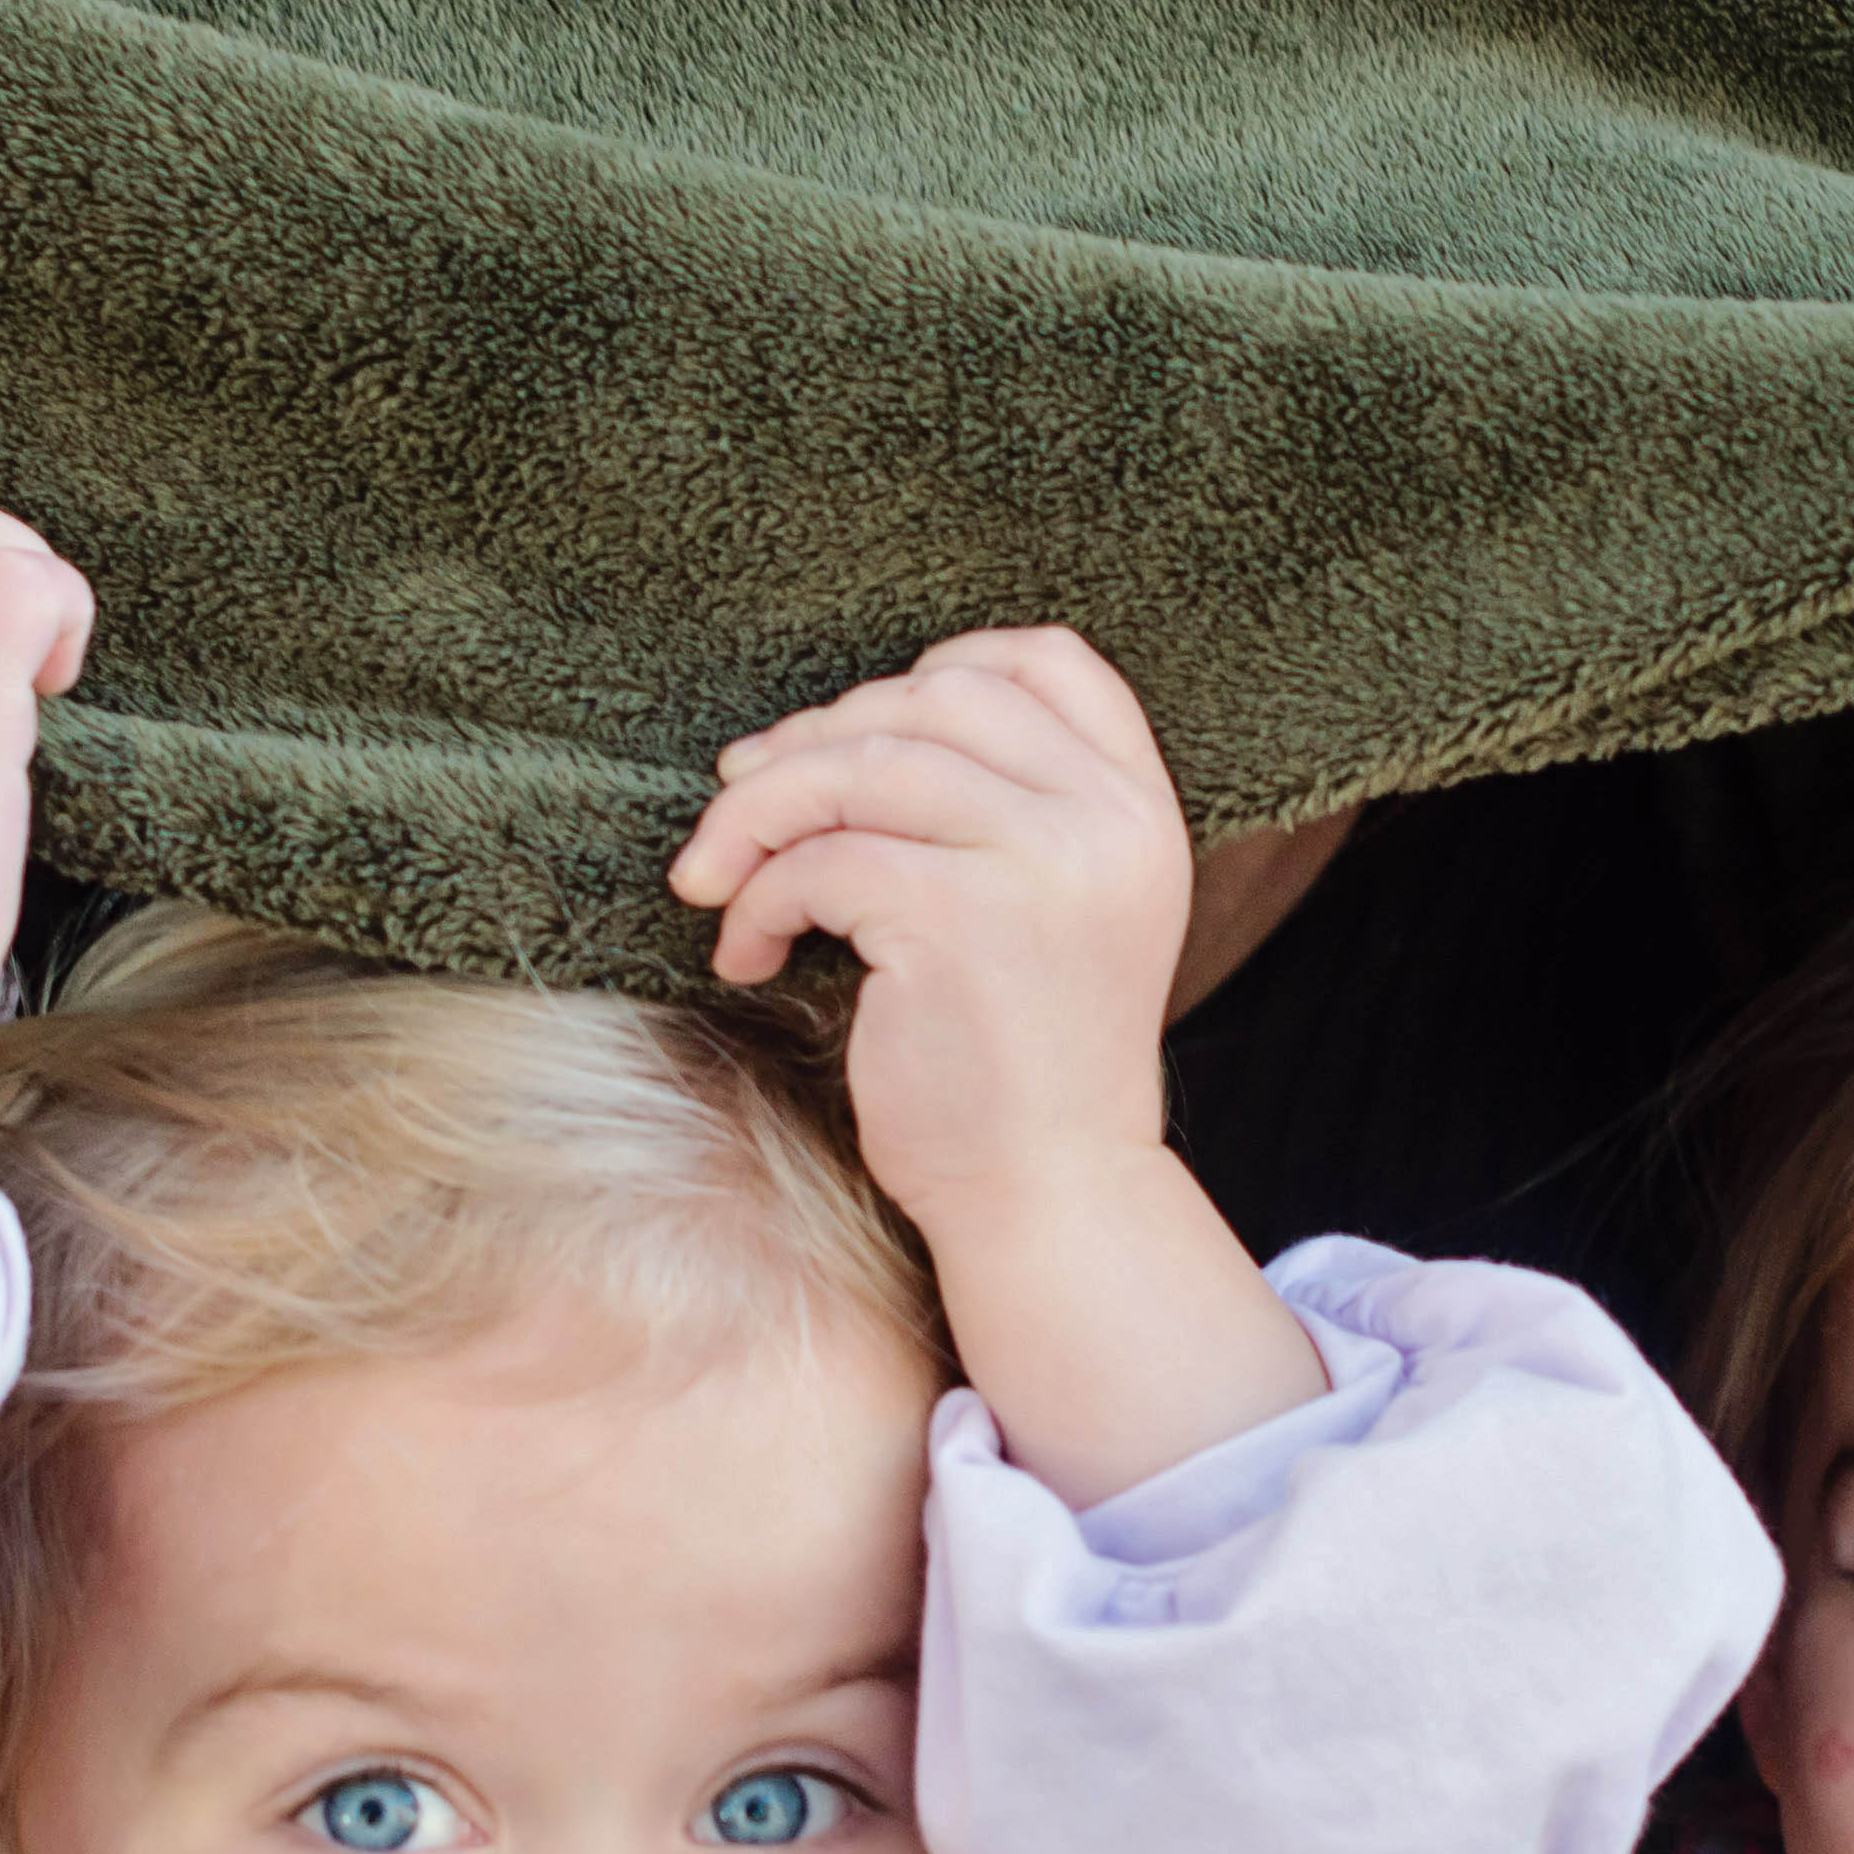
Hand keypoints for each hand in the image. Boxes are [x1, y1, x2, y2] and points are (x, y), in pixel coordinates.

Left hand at [671, 625, 1323, 1502]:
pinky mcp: (961, 917)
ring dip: (759, 812)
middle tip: (741, 805)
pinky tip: (749, 954)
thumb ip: (1001, 811)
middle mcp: (1106, 821)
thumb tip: (818, 732)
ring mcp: (1044, 862)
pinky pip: (822, 859)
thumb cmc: (1017, 1059)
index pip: (1052, 660)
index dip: (940, 666)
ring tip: (715, 878)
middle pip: (933, 698)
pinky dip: (759, 900)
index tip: (856, 733)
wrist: (1045, 1192)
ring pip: (861, 764)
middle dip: (814, 741)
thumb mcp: (1051, 910)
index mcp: (1138, 808)